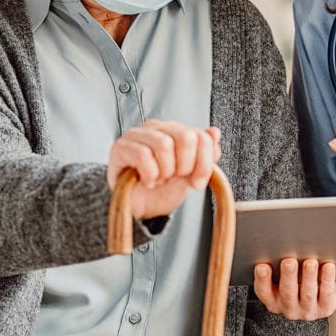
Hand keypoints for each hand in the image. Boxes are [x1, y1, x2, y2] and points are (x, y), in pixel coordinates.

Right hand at [107, 120, 221, 219]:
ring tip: (160, 179)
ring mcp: (136, 135)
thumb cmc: (162, 189)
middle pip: (185, 137)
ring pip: (164, 145)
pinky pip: (142, 155)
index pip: (201, 136)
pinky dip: (150, 174)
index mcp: (175, 130)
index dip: (204, 163)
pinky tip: (148, 182)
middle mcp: (156, 127)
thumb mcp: (191, 174)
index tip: (197, 182)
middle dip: (185, 166)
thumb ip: (206, 154)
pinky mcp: (120, 148)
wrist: (138, 208)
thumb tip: (214, 132)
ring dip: (166, 171)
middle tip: (175, 179)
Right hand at [252, 258, 335, 319]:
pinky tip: (328, 266)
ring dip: (308, 277)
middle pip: (287, 293)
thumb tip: (281, 241)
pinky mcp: (326, 307)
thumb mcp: (284, 272)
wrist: (322, 288)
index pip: (263, 291)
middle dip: (288, 276)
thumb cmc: (298, 275)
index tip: (262, 266)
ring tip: (310, 262)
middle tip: (289, 261)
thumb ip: (279, 261)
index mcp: (273, 298)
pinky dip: (327, 280)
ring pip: (308, 294)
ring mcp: (307, 309)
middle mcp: (289, 307)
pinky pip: (327, 294)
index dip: (262, 280)